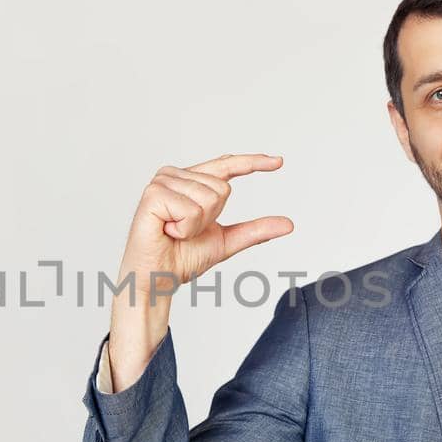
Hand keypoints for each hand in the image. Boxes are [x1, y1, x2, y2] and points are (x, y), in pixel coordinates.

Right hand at [105, 153, 292, 391]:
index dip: (253, 163)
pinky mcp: (153, 194)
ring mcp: (162, 182)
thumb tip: (288, 224)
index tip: (279, 162)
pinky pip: (191, 209)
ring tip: (175, 232)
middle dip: (211, 218)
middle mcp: (175, 175)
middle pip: (222, 188)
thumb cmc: (182, 258)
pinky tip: (167, 231)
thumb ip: (255, 230)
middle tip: (186, 232)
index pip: (226, 165)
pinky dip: (184, 228)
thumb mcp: (226, 241)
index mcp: (191, 181)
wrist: (157, 279)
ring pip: (209, 197)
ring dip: (196, 225)